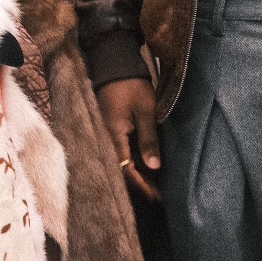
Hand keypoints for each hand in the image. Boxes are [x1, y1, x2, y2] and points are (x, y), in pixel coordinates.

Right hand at [97, 77, 161, 201]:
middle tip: (156, 197)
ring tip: (152, 186)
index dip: (141, 185)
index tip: (155, 197)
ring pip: (119, 161)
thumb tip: (154, 167)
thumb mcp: (145, 111)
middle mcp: (105, 138)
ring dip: (135, 173)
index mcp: (112, 135)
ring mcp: (105, 133)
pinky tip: (142, 166)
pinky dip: (131, 160)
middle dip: (138, 184)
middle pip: (120, 169)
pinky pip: (119, 150)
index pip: (125, 169)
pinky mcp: (108, 128)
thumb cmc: (132, 85)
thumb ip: (149, 139)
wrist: (114, 63)